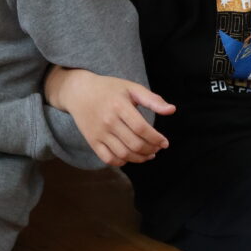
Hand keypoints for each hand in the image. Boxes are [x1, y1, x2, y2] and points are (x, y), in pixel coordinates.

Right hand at [45, 67, 175, 166]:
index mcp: (119, 105)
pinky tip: (130, 157)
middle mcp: (108, 121)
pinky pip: (108, 159)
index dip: (156, 138)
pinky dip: (122, 162)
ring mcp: (99, 133)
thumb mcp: (131, 88)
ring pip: (123, 154)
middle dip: (151, 150)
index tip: (165, 143)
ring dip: (139, 158)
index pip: (141, 128)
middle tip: (157, 149)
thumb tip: (172, 110)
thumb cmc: (109, 89)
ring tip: (148, 154)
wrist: (79, 92)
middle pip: (134, 144)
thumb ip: (152, 99)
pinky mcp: (92, 141)